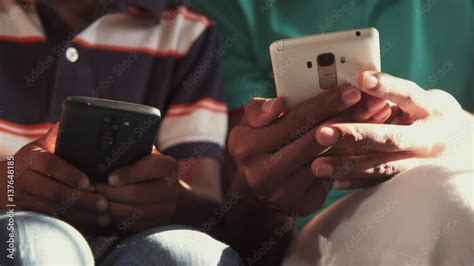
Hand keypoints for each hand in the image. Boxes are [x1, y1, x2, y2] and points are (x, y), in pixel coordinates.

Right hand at [0, 124, 109, 226]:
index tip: (87, 182)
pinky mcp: (26, 214)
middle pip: (55, 191)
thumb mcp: (37, 147)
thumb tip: (70, 119)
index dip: (69, 174)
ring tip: (104, 217)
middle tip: (103, 203)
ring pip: (54, 209)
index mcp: (30, 158)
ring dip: (81, 214)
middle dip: (82, 199)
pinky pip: (52, 220)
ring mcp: (23, 198)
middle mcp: (24, 179)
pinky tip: (90, 223)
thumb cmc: (27, 162)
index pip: (50, 165)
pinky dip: (73, 222)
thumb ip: (55, 136)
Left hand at [95, 149, 178, 230]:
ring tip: (96, 199)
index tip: (109, 178)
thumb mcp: (147, 156)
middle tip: (94, 188)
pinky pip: (133, 223)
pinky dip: (116, 218)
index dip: (127, 174)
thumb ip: (133, 156)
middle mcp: (172, 189)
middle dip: (111, 192)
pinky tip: (106, 210)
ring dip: (110, 206)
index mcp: (169, 167)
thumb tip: (107, 155)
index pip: (148, 169)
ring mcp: (166, 209)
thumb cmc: (151, 169)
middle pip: (137, 194)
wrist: (171, 192)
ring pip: (132, 211)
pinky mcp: (157, 223)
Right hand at [228, 85, 389, 215]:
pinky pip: (333, 176)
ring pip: (329, 160)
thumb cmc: (254, 150)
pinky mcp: (304, 203)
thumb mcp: (245, 127)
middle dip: (348, 118)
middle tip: (374, 101)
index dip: (325, 105)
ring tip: (377, 118)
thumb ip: (258, 110)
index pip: (294, 121)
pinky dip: (351, 157)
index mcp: (250, 147)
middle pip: (316, 140)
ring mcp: (286, 191)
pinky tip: (367, 142)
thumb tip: (281, 103)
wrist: (253, 194)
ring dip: (356, 137)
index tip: (350, 91)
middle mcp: (266, 172)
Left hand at [312, 71, 472, 188]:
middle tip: (322, 133)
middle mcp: (429, 139)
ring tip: (318, 166)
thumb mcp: (423, 102)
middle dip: (354, 135)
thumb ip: (393, 96)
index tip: (361, 79)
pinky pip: (382, 184)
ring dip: (348, 166)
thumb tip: (354, 82)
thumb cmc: (432, 117)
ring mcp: (422, 164)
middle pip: (390, 137)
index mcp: (432, 111)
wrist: (466, 150)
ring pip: (383, 166)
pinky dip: (357, 182)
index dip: (386, 87)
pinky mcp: (413, 183)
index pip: (408, 95)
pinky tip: (334, 181)